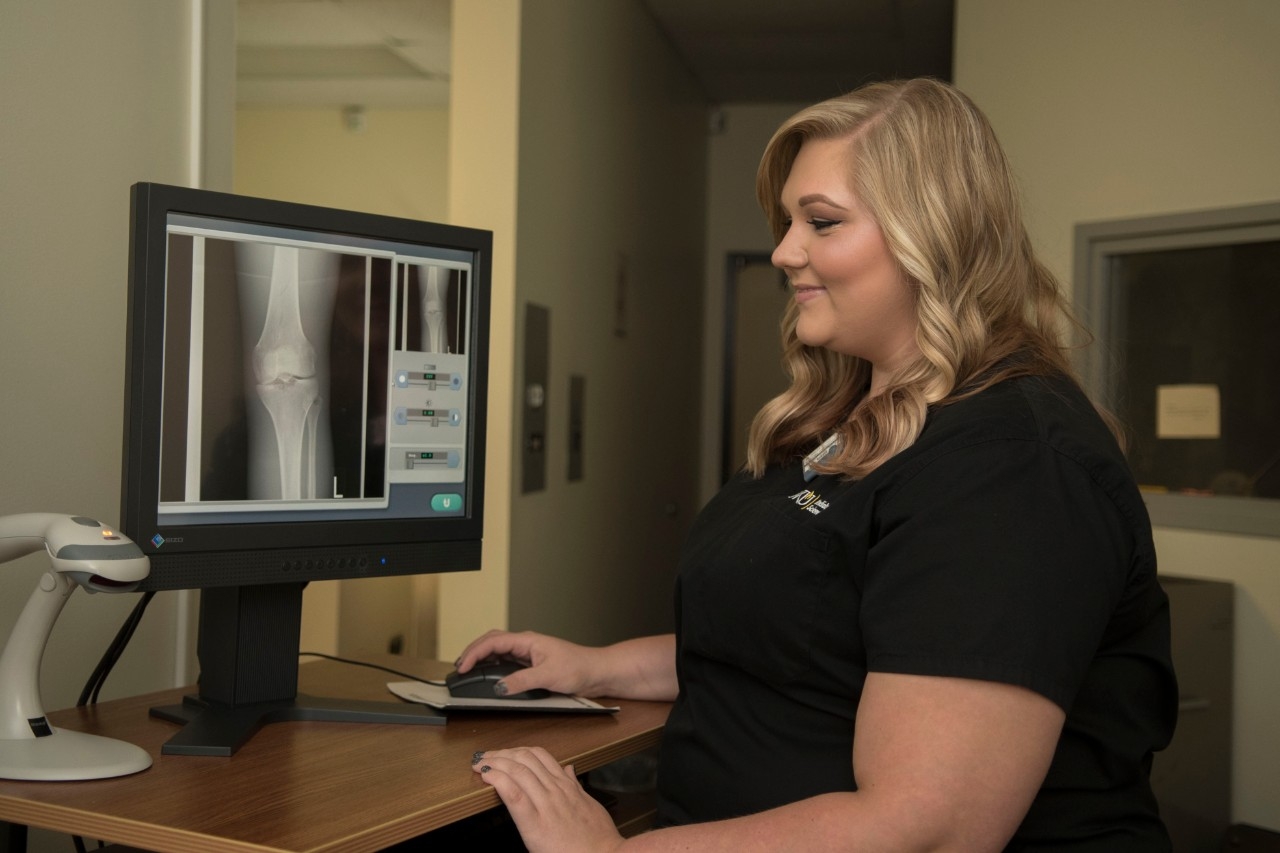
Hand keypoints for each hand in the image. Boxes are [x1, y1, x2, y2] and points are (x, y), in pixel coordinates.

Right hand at [455, 630, 601, 697]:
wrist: (597, 671)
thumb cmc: (580, 667)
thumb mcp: (549, 675)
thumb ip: (522, 681)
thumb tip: (499, 687)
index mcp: (528, 640)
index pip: (493, 642)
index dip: (474, 653)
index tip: (463, 666)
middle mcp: (526, 644)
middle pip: (491, 642)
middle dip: (472, 652)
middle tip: (459, 668)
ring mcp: (528, 653)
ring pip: (498, 651)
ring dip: (482, 658)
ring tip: (468, 670)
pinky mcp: (532, 664)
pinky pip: (507, 662)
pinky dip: (493, 666)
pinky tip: (489, 675)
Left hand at [473, 747, 624, 852]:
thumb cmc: (598, 838)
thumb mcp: (589, 805)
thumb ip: (576, 786)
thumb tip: (569, 770)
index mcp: (567, 786)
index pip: (540, 756)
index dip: (518, 750)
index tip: (505, 753)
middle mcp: (556, 791)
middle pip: (525, 759)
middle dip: (502, 753)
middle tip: (487, 756)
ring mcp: (546, 805)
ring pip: (518, 772)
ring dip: (496, 762)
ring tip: (481, 763)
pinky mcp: (535, 825)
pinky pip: (515, 796)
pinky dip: (499, 781)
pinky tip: (487, 776)